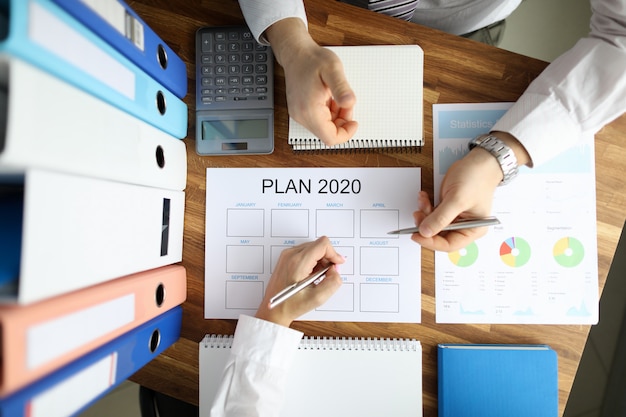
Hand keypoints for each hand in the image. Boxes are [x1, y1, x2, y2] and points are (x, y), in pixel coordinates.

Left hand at [255, 236, 344, 326]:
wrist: (273, 310)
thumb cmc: (291, 305)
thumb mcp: (317, 298)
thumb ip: (332, 282)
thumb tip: (335, 270)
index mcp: (298, 262)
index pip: (323, 244)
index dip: (334, 254)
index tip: (337, 264)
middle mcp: (291, 255)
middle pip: (318, 245)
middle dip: (327, 259)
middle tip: (326, 275)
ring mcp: (287, 255)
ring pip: (313, 248)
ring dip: (320, 261)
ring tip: (316, 278)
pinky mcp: (286, 258)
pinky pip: (305, 253)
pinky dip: (312, 262)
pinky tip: (310, 276)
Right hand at [266, 18, 357, 144]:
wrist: (296, 53)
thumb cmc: (312, 60)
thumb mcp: (333, 69)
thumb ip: (342, 88)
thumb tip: (350, 103)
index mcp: (309, 110)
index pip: (330, 138)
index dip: (346, 133)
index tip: (354, 122)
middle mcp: (301, 116)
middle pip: (327, 134)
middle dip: (341, 122)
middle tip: (345, 103)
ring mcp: (299, 115)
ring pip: (323, 128)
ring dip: (335, 116)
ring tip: (336, 97)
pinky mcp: (300, 112)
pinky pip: (318, 120)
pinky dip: (328, 113)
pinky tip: (329, 98)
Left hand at [411, 132, 530, 251]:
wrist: (479, 161)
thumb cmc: (476, 178)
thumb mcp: (457, 199)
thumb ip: (440, 217)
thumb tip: (425, 232)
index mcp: (473, 230)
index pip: (449, 244)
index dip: (431, 242)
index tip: (416, 235)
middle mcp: (464, 226)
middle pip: (439, 236)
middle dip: (426, 225)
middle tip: (418, 215)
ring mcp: (455, 217)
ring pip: (433, 224)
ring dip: (424, 214)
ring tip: (423, 201)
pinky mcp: (447, 208)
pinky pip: (432, 213)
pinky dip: (426, 206)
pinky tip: (424, 197)